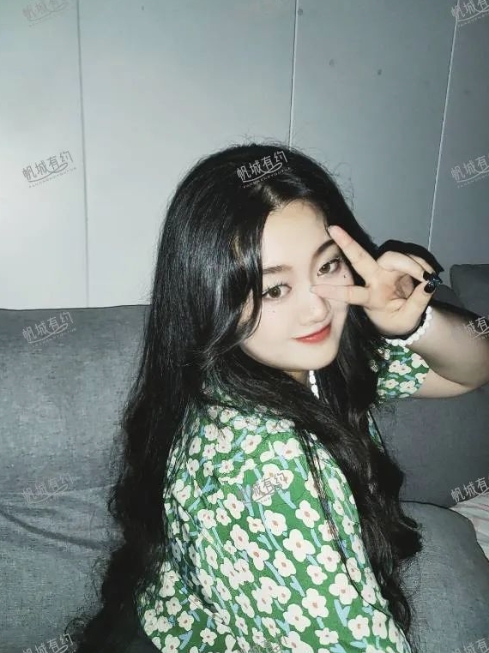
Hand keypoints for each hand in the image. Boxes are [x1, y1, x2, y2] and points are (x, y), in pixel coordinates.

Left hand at [311, 225, 439, 336]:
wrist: (407, 318)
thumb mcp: (408, 318)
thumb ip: (419, 301)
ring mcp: (384, 270)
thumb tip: (428, 283)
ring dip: (413, 265)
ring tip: (427, 278)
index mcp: (370, 298)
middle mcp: (373, 280)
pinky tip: (428, 275)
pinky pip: (411, 258)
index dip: (334, 291)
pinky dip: (422, 265)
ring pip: (393, 257)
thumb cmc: (399, 320)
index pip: (350, 294)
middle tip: (333, 229)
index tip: (314, 288)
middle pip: (360, 259)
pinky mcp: (397, 265)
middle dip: (346, 243)